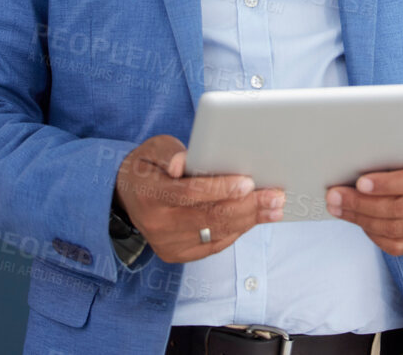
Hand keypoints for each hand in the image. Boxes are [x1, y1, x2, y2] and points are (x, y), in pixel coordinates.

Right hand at [115, 135, 283, 262]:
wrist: (127, 197)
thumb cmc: (148, 167)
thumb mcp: (152, 149)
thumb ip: (169, 152)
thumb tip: (183, 163)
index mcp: (149, 194)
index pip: (189, 193)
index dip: (220, 189)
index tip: (248, 182)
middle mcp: (156, 223)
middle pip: (210, 217)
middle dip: (248, 206)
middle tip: (275, 196)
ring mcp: (166, 243)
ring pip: (216, 233)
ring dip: (249, 221)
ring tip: (273, 209)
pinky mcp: (176, 254)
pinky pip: (214, 245)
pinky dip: (236, 231)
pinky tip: (253, 219)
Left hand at [325, 127, 402, 255]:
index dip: (388, 184)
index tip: (360, 182)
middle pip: (402, 209)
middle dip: (363, 204)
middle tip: (333, 195)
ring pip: (396, 229)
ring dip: (361, 218)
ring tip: (336, 206)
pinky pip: (398, 245)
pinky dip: (373, 234)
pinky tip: (355, 219)